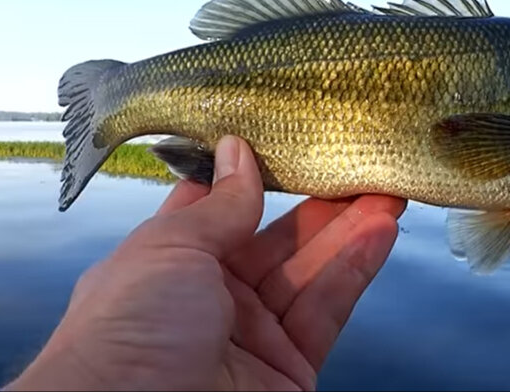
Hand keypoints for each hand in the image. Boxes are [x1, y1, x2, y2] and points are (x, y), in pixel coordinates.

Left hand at [5, 135, 406, 390]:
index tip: (288, 141)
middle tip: (354, 164)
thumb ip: (220, 204)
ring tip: (385, 189)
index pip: (218, 210)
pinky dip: (355, 269)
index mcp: (166, 266)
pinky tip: (378, 232)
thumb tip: (239, 152)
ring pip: (309, 272)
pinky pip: (326, 310)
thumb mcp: (169, 251)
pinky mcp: (289, 369)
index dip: (254, 176)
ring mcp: (251, 337)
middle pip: (275, 239)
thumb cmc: (124, 341)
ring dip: (349, 229)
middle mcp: (209, 300)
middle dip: (316, 201)